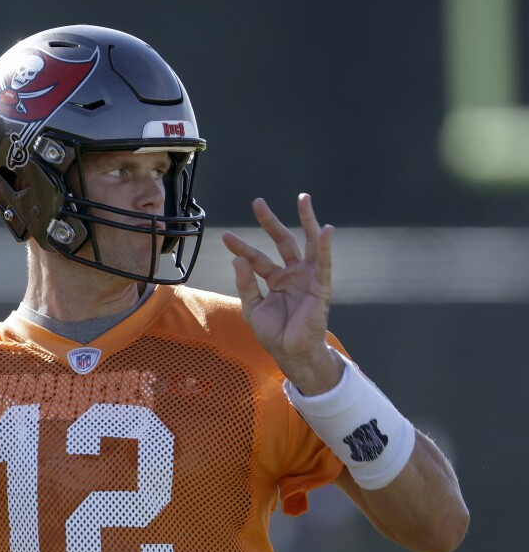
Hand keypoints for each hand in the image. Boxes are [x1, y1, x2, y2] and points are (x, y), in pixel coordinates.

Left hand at [221, 193, 342, 394]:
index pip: (256, 258)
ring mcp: (307, 277)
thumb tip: (237, 260)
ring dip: (307, 220)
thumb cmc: (274, 334)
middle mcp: (292, 274)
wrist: (291, 353)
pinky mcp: (320, 286)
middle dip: (270, 221)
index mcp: (275, 279)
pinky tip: (325, 229)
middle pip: (282, 241)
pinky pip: (324, 264)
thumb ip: (246, 284)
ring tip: (303, 199)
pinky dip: (326, 247)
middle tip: (257, 202)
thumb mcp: (252, 308)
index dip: (241, 247)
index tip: (225, 236)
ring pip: (308, 243)